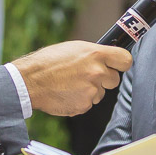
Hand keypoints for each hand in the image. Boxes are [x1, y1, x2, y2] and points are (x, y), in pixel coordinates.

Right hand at [12, 41, 131, 116]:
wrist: (29, 81)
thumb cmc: (48, 62)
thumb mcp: (73, 48)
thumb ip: (93, 55)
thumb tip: (104, 59)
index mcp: (95, 54)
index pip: (125, 60)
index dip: (121, 63)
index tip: (117, 65)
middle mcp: (97, 72)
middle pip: (114, 79)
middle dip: (104, 79)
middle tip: (86, 76)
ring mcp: (91, 91)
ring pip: (100, 93)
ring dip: (90, 90)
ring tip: (70, 84)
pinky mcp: (84, 106)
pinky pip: (88, 103)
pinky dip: (79, 100)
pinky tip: (66, 93)